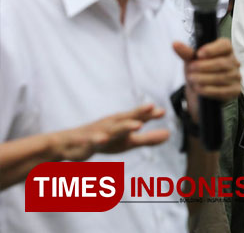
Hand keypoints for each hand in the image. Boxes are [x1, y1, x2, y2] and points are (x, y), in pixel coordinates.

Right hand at [52, 104, 168, 160]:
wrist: (65, 144)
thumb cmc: (102, 140)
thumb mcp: (126, 142)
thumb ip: (147, 139)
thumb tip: (169, 134)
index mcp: (120, 124)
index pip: (137, 118)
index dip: (149, 114)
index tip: (163, 111)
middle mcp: (109, 125)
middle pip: (125, 119)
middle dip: (138, 114)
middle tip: (152, 108)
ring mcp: (95, 133)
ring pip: (110, 130)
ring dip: (123, 126)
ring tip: (137, 125)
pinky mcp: (82, 143)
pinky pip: (89, 142)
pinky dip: (95, 140)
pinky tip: (102, 139)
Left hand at [173, 38, 241, 121]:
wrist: (199, 91)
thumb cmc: (198, 71)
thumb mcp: (190, 60)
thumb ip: (186, 52)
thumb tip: (175, 44)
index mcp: (225, 50)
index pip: (225, 45)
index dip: (212, 49)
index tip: (199, 54)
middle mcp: (234, 62)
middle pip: (222, 62)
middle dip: (204, 66)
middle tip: (191, 69)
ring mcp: (236, 76)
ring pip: (222, 77)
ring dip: (204, 79)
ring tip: (192, 79)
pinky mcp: (235, 90)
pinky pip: (223, 91)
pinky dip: (209, 90)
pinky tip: (199, 89)